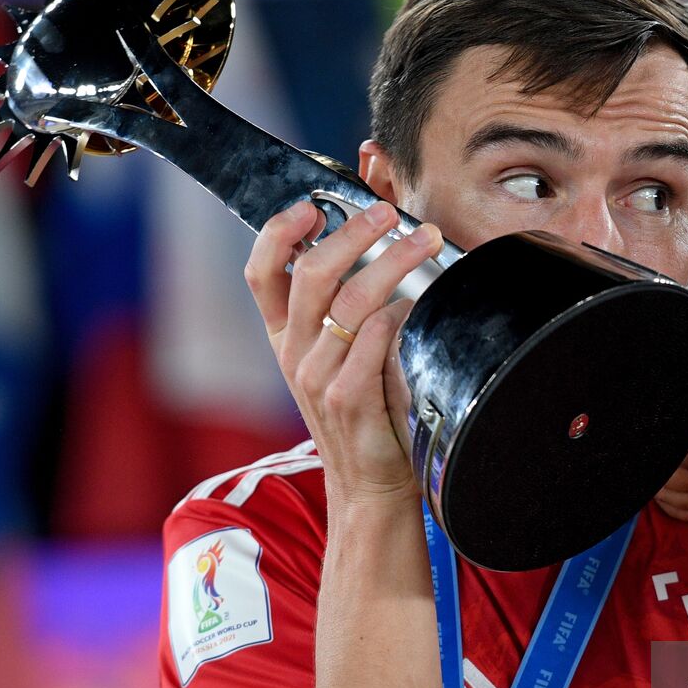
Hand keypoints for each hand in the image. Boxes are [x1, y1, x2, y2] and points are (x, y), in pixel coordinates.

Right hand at [244, 199, 442, 503]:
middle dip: (352, 233)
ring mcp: (316, 376)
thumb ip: (340, 307)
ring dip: (392, 262)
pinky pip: (373, 340)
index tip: (312, 204)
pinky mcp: (347, 397)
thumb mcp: (336, 355)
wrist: (369, 483)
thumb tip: (369, 243)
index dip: (280, 232)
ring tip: (426, 242)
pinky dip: (398, 313)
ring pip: (350, 300)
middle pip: (310, 273)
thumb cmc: (364, 409)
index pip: (261, 272)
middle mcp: (293, 352)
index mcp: (283, 335)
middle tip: (389, 213)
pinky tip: (419, 301)